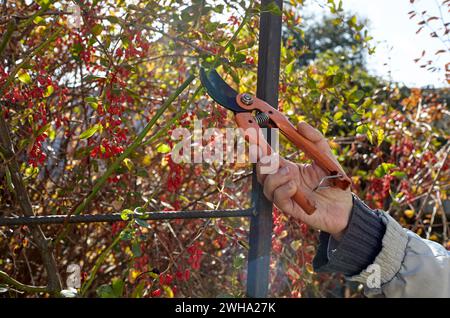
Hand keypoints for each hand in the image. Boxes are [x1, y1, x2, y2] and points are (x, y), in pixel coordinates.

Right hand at [256, 122, 352, 240]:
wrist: (345, 206)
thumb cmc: (335, 182)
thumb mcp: (326, 156)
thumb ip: (315, 139)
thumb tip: (299, 124)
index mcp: (288, 169)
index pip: (267, 156)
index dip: (258, 146)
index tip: (252, 134)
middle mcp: (283, 182)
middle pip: (261, 171)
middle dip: (262, 162)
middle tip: (272, 156)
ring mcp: (286, 195)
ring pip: (266, 185)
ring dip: (274, 176)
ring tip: (290, 172)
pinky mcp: (291, 208)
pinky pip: (278, 199)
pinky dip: (283, 190)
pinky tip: (294, 185)